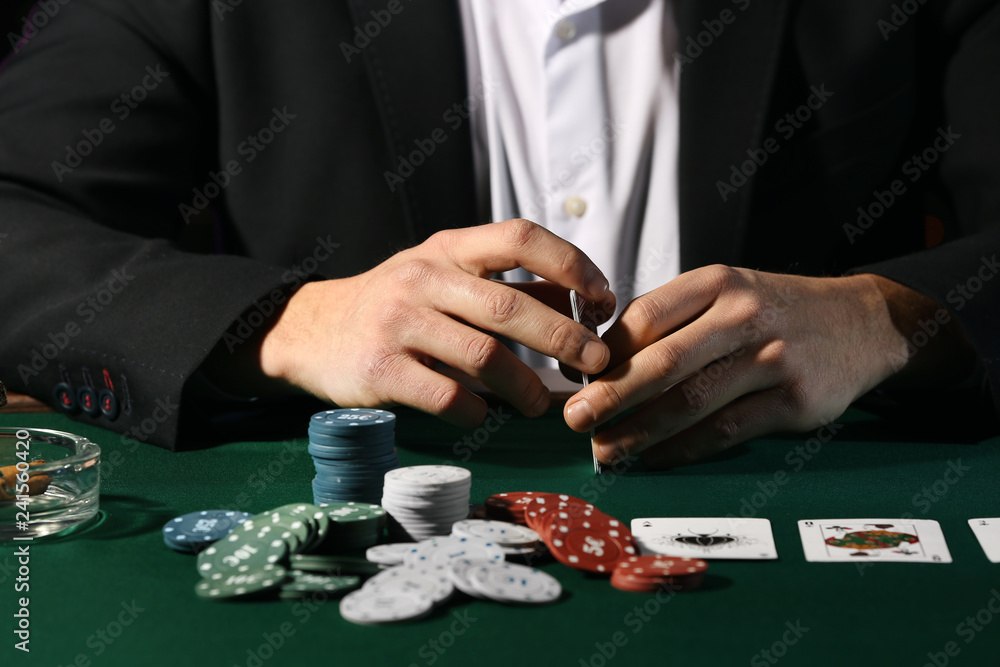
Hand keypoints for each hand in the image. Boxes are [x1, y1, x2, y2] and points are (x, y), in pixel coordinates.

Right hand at [255, 219, 612, 426]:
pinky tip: (484, 416)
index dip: (572, 264)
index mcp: (448, 248)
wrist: (312, 330)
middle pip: (510, 306)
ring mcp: (398, 323)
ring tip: (541, 404)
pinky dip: (477, 412)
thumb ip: (511, 286)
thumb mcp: (448, 276)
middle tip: (595, 364)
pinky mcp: (380, 370)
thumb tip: (586, 302)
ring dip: (527, 386)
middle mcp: (423, 277)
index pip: (520, 237)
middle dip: (565, 339)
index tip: (604, 299)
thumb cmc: (398, 303)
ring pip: (484, 356)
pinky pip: (447, 396)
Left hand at [563, 265, 971, 468]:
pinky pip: (725, 431)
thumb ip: (673, 320)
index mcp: (718, 282)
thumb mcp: (727, 291)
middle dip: (610, 396)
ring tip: (606, 450)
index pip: (644, 316)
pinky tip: (655, 458)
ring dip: (639, 432)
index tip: (577, 379)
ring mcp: (773, 359)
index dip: (605, 352)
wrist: (862, 323)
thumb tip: (603, 361)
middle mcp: (745, 315)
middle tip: (575, 420)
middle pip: (662, 362)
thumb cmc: (775, 310)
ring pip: (690, 402)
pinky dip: (683, 449)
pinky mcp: (794, 401)